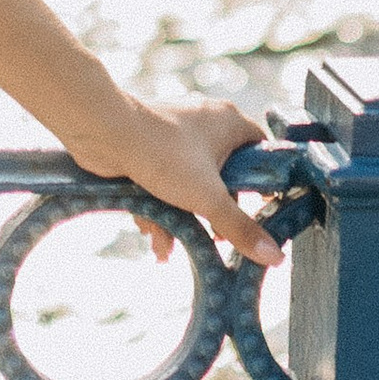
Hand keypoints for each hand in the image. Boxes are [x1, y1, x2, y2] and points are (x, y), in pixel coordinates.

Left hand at [69, 92, 281, 268]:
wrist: (103, 132)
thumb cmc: (163, 155)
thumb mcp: (208, 198)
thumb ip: (241, 228)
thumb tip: (275, 257)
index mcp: (229, 122)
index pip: (261, 149)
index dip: (264, 181)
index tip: (264, 210)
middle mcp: (205, 123)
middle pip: (225, 174)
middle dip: (214, 211)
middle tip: (216, 237)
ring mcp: (176, 134)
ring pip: (190, 181)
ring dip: (182, 217)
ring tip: (171, 247)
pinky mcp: (150, 145)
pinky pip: (164, 180)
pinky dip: (160, 206)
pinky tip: (152, 236)